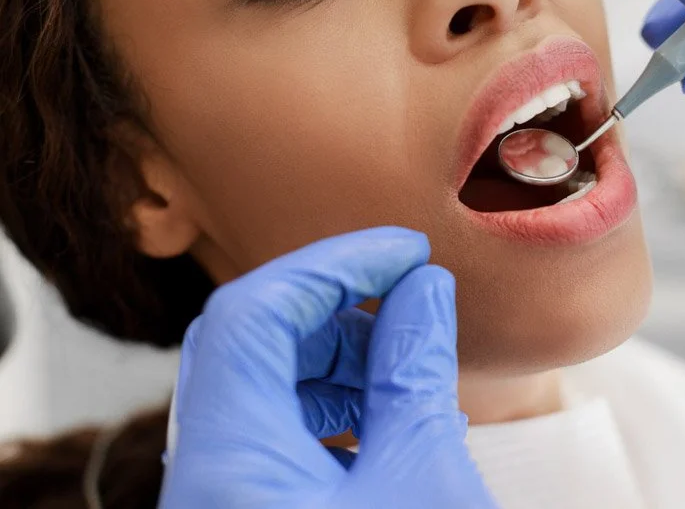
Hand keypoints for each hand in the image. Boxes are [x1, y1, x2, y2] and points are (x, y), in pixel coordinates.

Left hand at [158, 227, 495, 508]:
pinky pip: (274, 434)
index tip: (405, 254)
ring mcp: (225, 493)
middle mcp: (207, 474)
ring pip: (263, 387)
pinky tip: (388, 418)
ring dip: (339, 358)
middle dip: (337, 306)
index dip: (334, 263)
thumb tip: (425, 290)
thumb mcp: (424, 479)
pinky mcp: (249, 508)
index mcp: (230, 460)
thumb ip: (415, 374)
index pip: (253, 311)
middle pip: (251, 341)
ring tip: (408, 364)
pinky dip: (331, 407)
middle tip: (408, 297)